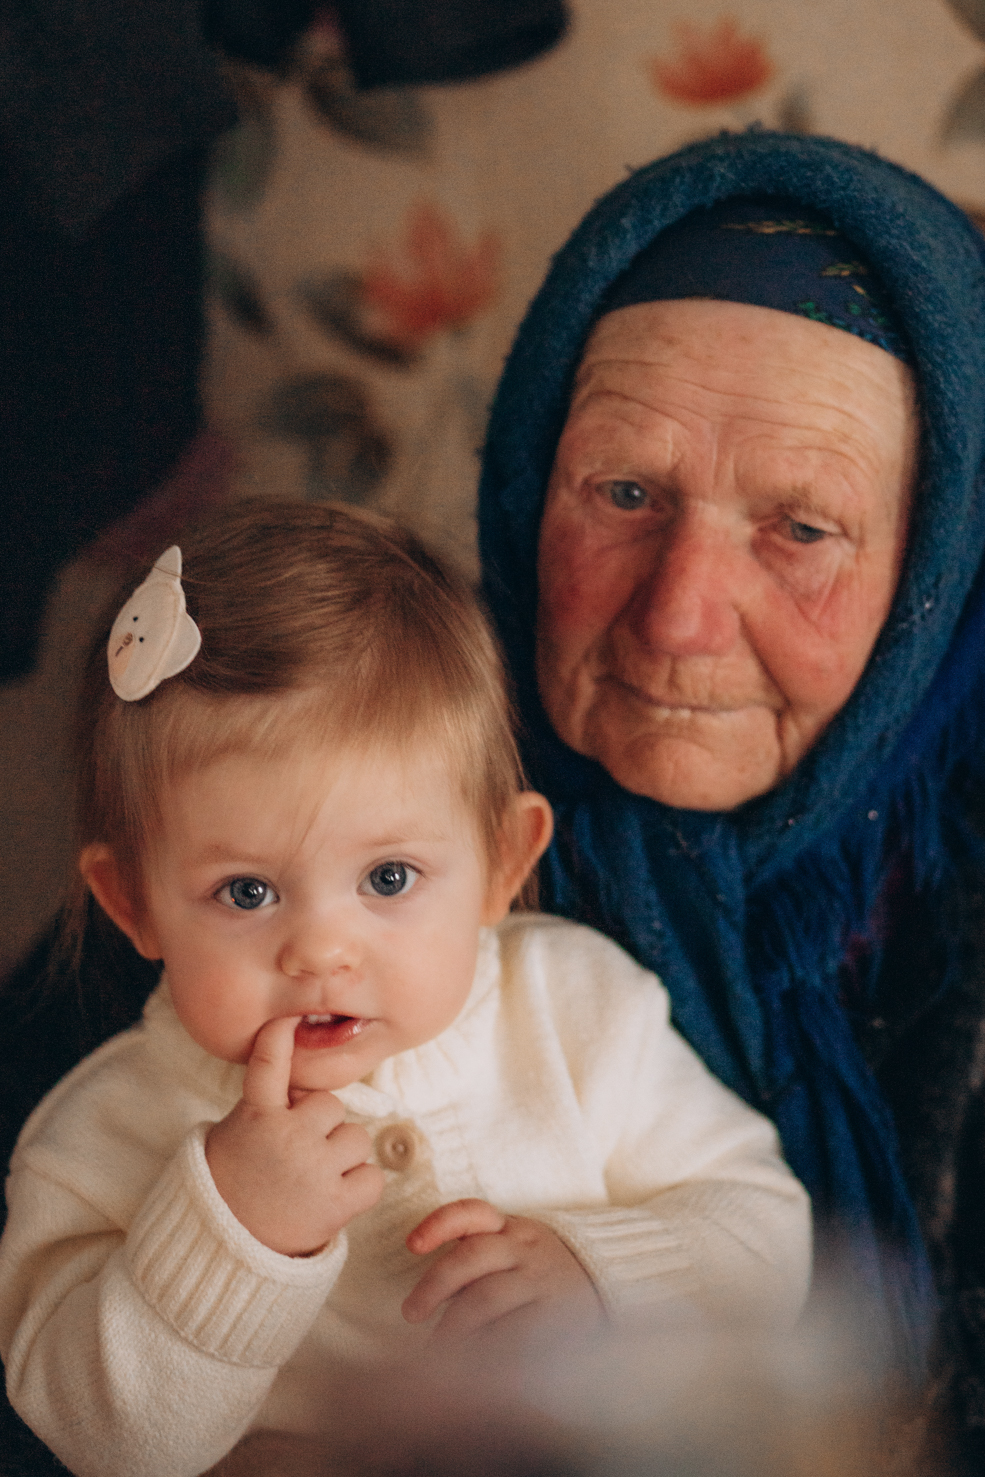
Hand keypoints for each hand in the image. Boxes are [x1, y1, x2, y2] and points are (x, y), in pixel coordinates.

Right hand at [205, 1016, 383, 1255]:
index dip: (278, 1038)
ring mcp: (313, 1170)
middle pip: (331, 1106)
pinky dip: (359, 1186)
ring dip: (341, 1156)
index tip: (286, 1018)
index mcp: (256, 1116)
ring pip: (355, 1138)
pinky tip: (334, 1195)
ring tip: (312, 1178)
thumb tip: (301, 1067)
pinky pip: (372, 1177)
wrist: (228, 1245)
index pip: (268, 1067)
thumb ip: (270, 1099)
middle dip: (321, 1126)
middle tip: (296, 1153)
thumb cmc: (238, 1178)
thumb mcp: (239, 1130)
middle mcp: (287, 1138)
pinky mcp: (336, 1205)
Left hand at [402, 1199, 603, 1340]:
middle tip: (411, 1313)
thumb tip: (422, 1296)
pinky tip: (471, 1362)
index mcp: (510, 1228)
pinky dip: (485, 1348)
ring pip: (486, 1298)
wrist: (607, 1283)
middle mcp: (524, 1249)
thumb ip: (475, 1257)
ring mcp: (540, 1281)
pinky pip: (511, 1332)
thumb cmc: (540, 1269)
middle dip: (433, 1286)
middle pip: (470, 1258)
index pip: (471, 1213)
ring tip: (436, 1347)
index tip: (411, 1245)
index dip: (438, 1225)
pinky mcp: (554, 1315)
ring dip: (453, 1325)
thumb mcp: (514, 1248)